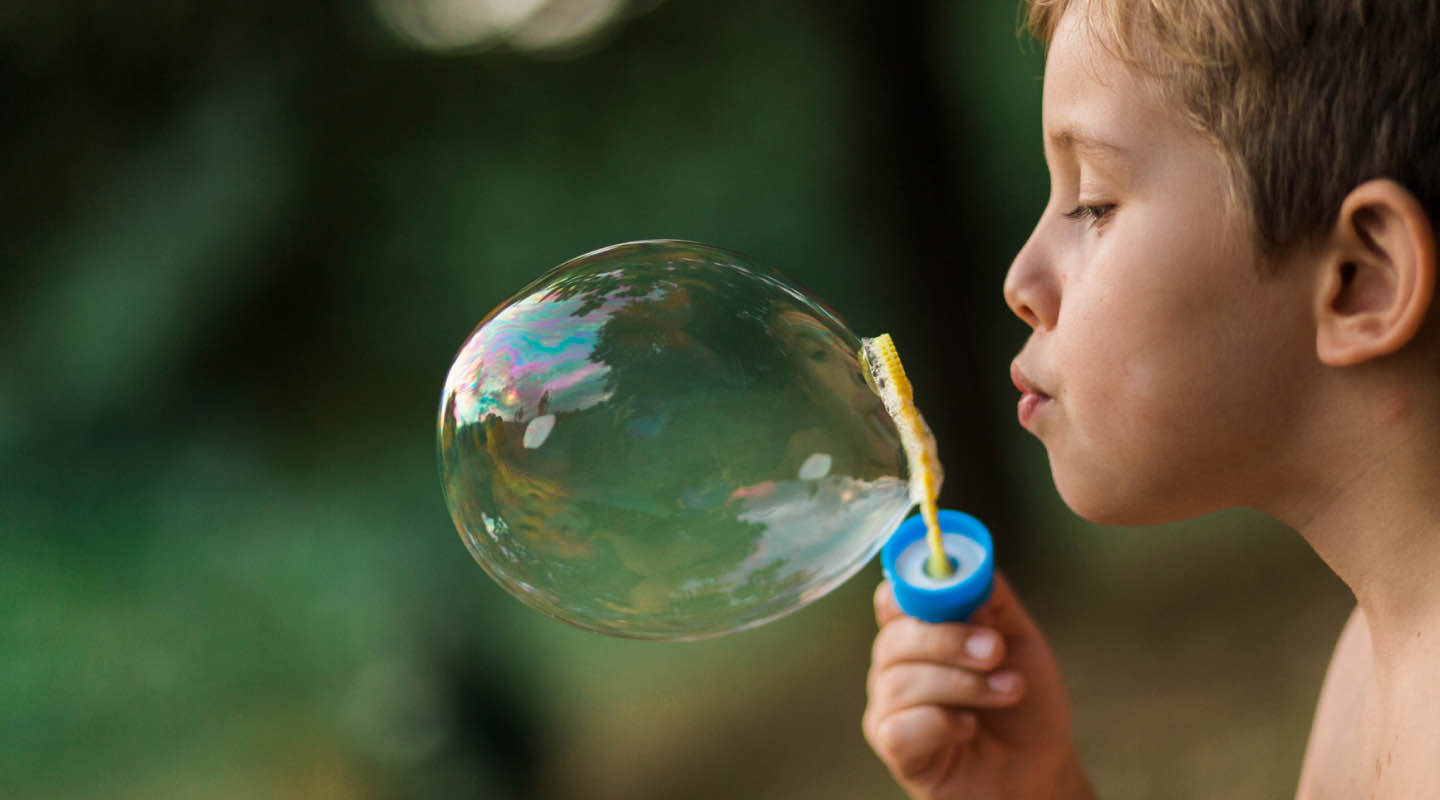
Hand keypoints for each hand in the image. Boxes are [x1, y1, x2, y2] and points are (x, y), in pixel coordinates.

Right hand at [863, 573, 1093, 799]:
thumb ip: (993, 602)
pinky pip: (901, 726)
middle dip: (949, 640)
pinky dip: (942, 722)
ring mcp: (890, 707)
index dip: (914, 590)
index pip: (893, 599)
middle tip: (996, 650)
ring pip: (901, 681)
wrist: (1040, 770)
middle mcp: (896, 666)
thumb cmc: (1025, 707)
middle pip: (894, 637)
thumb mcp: (1020, 641)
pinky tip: (970, 727)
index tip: (953, 592)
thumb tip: (969, 570)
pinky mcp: (895, 748)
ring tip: (1006, 692)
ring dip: (962, 684)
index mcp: (919, 633)